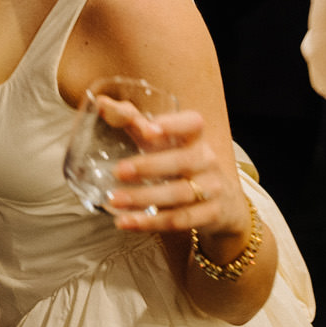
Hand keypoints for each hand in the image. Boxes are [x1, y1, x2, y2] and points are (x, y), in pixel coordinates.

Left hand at [103, 108, 252, 242]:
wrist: (224, 204)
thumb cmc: (182, 165)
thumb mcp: (164, 145)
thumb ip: (135, 125)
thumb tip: (101, 104)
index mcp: (195, 138)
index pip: (193, 123)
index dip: (173, 125)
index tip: (148, 129)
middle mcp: (206, 160)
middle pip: (182, 161)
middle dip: (149, 166)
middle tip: (118, 171)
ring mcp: (211, 188)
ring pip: (178, 193)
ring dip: (143, 198)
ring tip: (114, 200)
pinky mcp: (210, 214)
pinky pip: (179, 219)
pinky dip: (150, 222)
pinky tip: (126, 222)